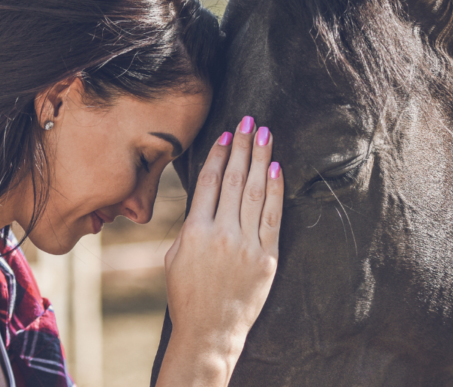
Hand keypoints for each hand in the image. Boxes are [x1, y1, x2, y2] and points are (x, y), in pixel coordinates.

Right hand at [157, 116, 282, 385]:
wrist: (209, 331)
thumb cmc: (187, 295)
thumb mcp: (176, 257)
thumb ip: (191, 225)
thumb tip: (206, 198)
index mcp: (194, 231)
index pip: (209, 182)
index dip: (220, 155)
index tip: (227, 134)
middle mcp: (222, 234)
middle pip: (235, 180)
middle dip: (243, 146)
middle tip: (250, 120)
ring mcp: (246, 245)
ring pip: (256, 192)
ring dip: (261, 158)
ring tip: (265, 134)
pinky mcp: (266, 258)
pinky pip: (273, 217)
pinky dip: (276, 190)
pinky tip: (277, 168)